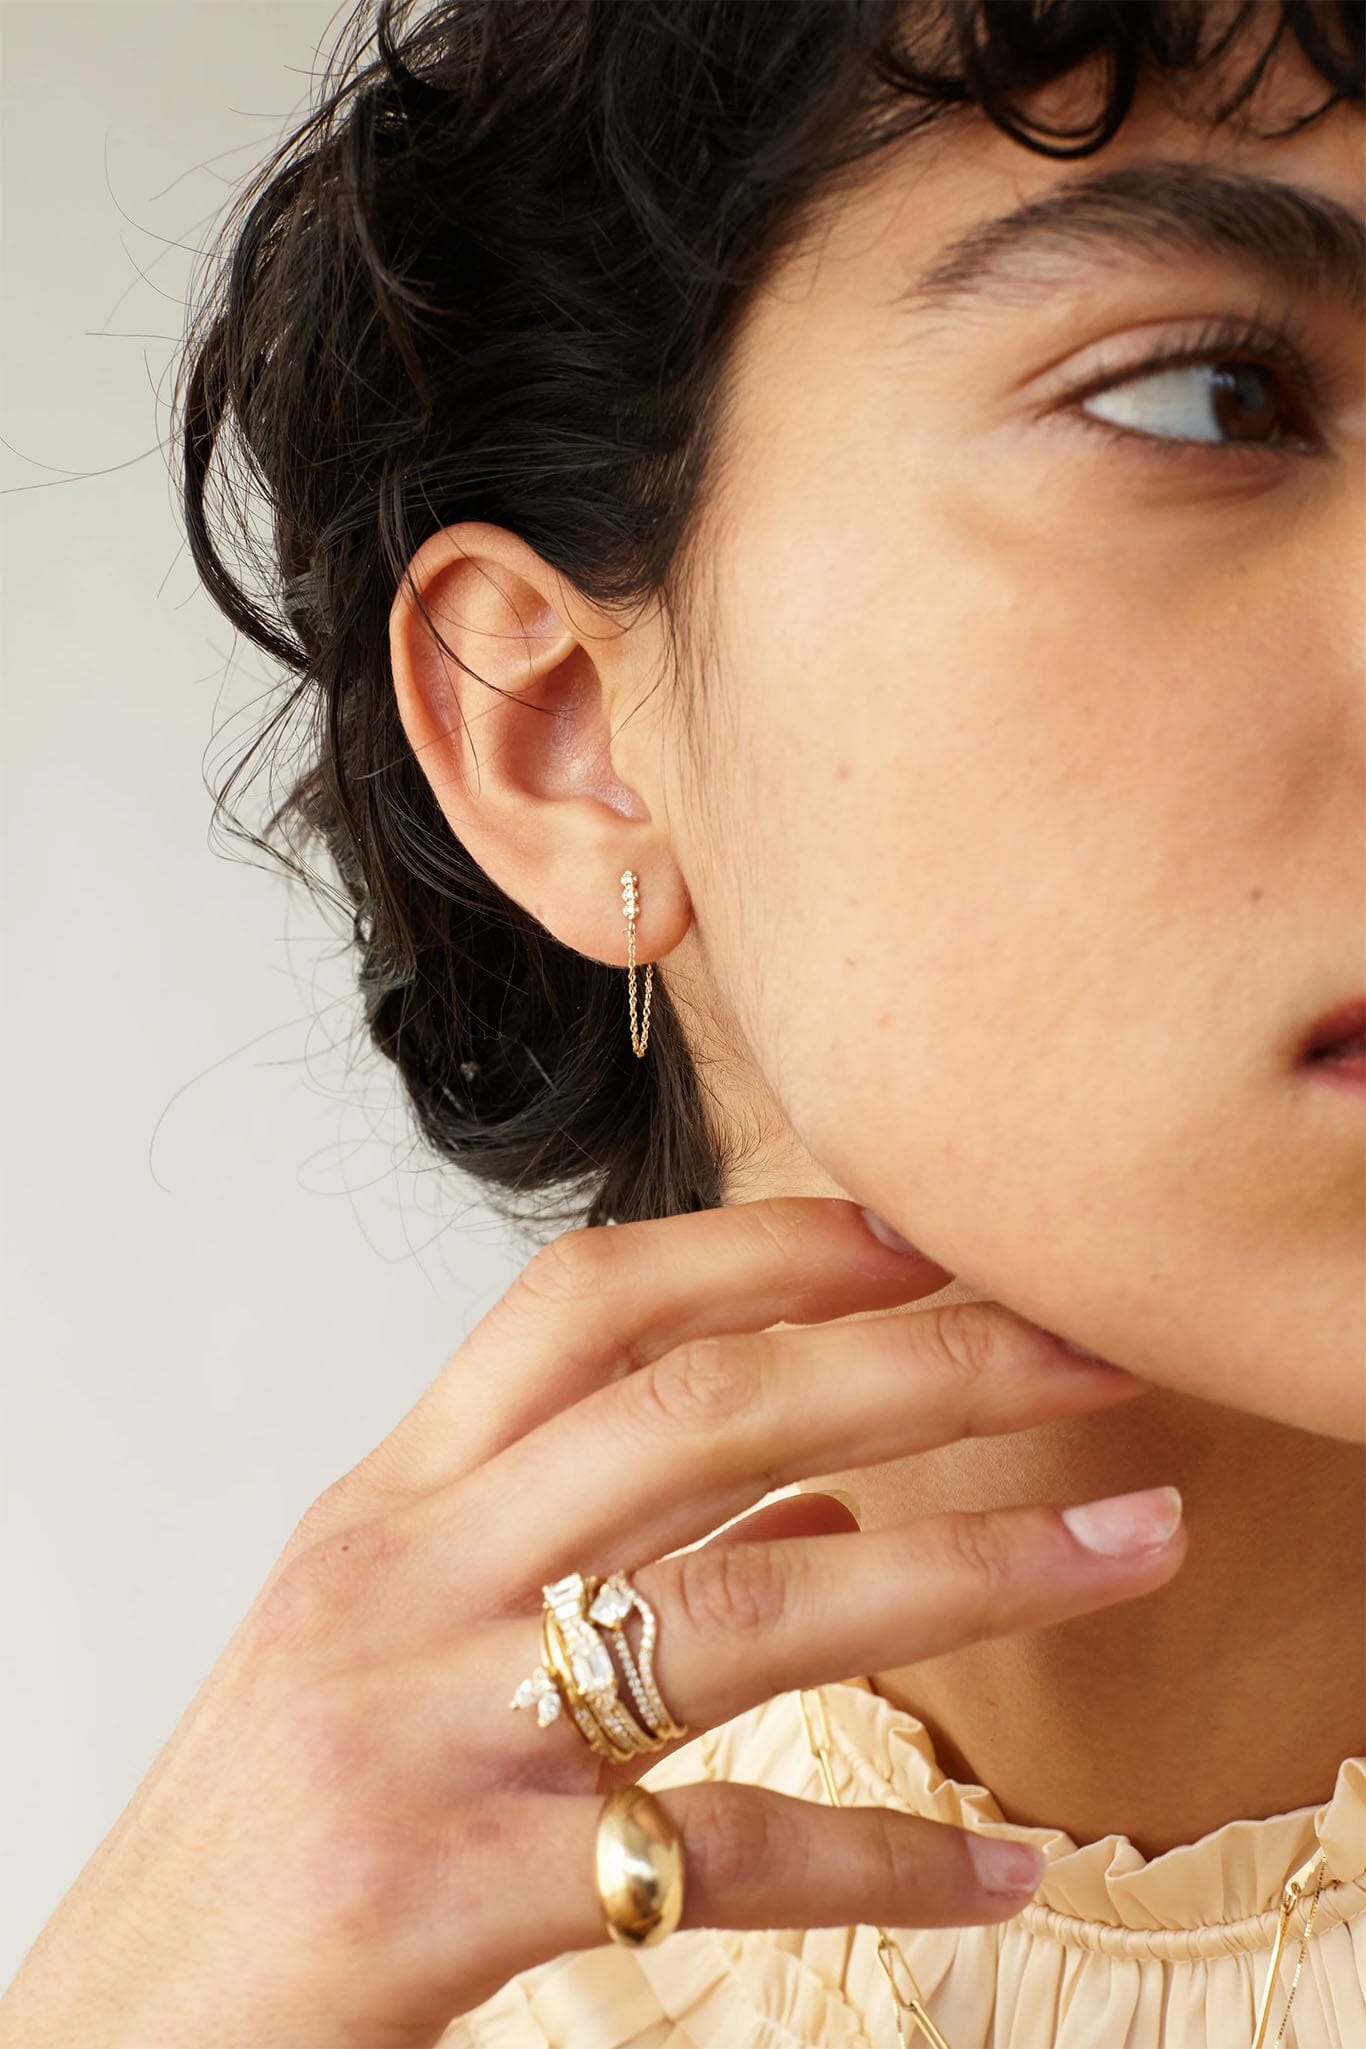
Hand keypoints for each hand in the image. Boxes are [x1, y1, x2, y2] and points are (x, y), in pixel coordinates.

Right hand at [0, 1197, 1184, 2048]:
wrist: (106, 2039)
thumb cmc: (278, 1826)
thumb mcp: (398, 1645)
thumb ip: (582, 1551)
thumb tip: (823, 1506)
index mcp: (392, 1502)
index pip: (586, 1302)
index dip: (770, 1245)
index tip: (932, 1238)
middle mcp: (403, 1578)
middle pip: (697, 1412)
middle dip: (919, 1366)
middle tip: (1091, 1357)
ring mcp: (419, 1727)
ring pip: (741, 1604)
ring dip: (965, 1569)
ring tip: (1125, 1543)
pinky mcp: (441, 1895)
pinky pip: (713, 1851)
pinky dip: (880, 1858)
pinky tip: (1000, 1872)